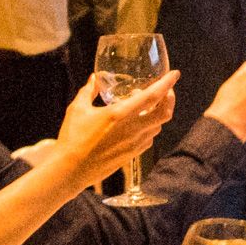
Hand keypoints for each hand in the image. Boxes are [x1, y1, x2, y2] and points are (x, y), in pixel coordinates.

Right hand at [55, 71, 178, 181]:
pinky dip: (150, 128)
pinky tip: (140, 125)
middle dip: (170, 99)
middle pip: (165, 113)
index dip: (167, 83)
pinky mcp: (131, 155)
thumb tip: (94, 78)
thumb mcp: (77, 109)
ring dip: (159, 114)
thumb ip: (88, 91)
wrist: (71, 170)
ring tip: (149, 106)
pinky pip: (149, 140)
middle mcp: (132, 129)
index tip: (175, 74)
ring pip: (158, 126)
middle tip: (166, 90)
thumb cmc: (72, 138)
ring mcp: (134, 144)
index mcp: (120, 114)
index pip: (153, 96)